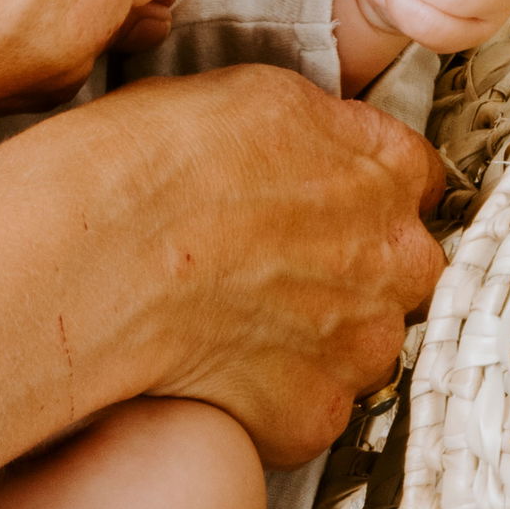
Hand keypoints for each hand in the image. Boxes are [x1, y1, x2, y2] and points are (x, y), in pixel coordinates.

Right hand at [69, 67, 448, 465]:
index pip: (410, 179)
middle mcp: (396, 259)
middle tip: (263, 267)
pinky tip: (215, 367)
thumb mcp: (253, 94)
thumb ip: (315, 128)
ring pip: (358, 347)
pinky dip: (270, 399)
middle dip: (343, 272)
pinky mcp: (313, 414)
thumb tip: (314, 145)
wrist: (99, 252)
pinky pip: (308, 411)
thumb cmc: (148, 165)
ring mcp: (361, 345)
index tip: (317, 205)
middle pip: (395, 270)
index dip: (355, 193)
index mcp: (385, 167)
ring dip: (311, 340)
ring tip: (232, 320)